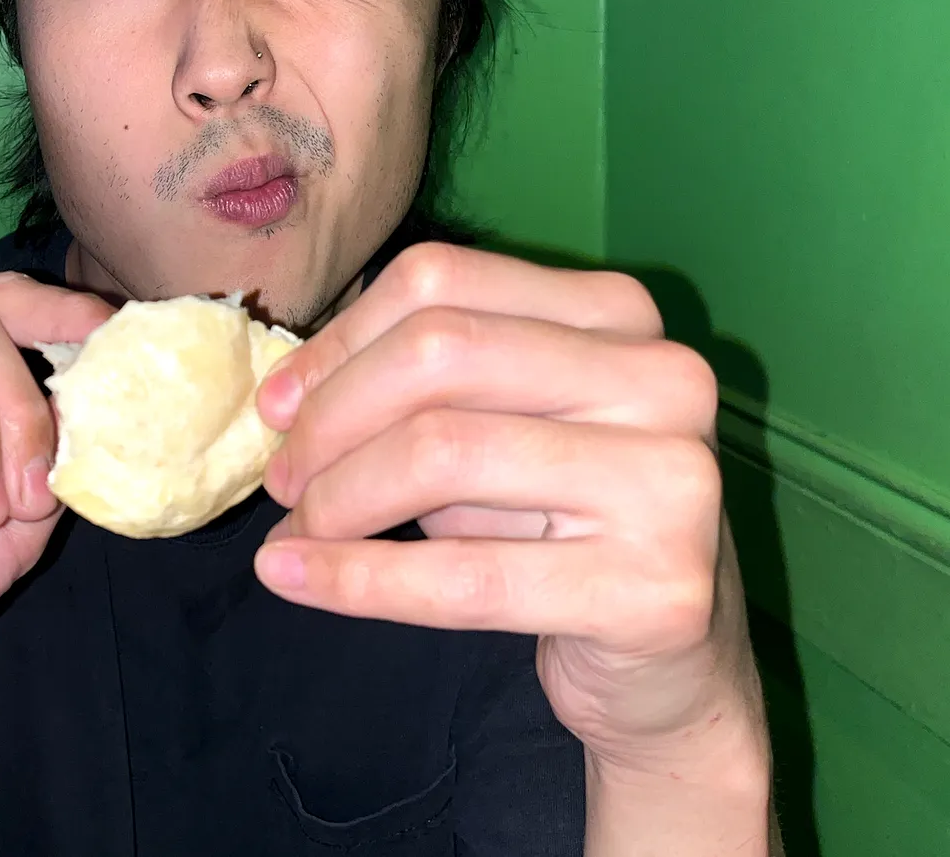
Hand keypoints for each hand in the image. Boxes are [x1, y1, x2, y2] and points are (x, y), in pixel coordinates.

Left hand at [252, 242, 764, 771]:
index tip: (278, 405)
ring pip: (443, 452)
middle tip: (282, 480)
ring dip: (337, 500)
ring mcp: (671, 481)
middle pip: (437, 353)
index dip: (338, 342)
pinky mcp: (656, 590)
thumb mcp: (493, 429)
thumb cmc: (562, 524)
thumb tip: (284, 396)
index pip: (440, 282)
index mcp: (617, 312)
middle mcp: (661, 377)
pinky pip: (465, 578)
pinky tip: (296, 578)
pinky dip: (359, 578)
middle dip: (331, 419)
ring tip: (295, 533)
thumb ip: (412, 391)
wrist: (670, 667)